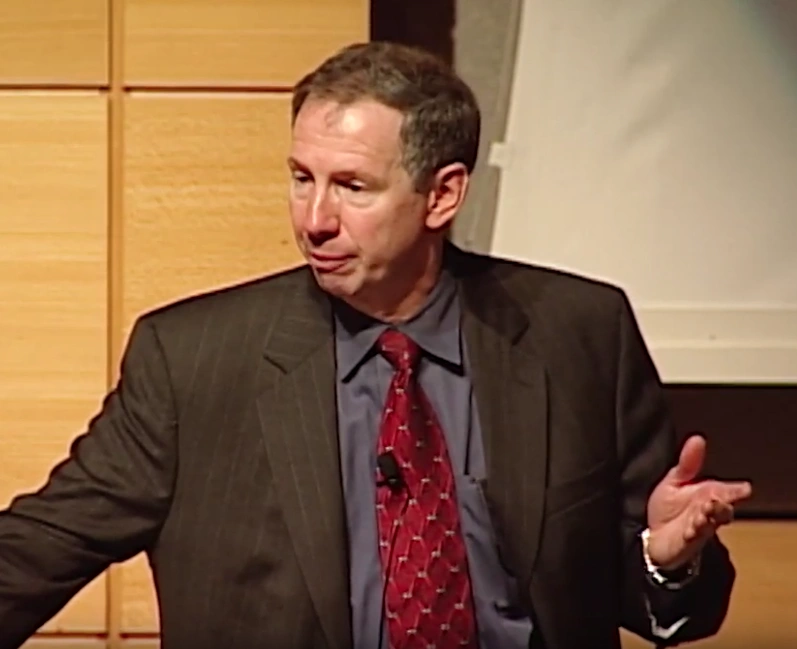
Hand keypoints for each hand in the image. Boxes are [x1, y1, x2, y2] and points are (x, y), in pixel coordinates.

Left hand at [645, 434, 751, 569]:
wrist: (654, 536)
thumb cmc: (668, 508)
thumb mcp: (674, 481)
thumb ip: (687, 463)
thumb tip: (698, 439)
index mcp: (709, 494)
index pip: (729, 491)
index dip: (736, 491)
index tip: (744, 489)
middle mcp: (709, 511)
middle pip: (724, 509)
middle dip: (722, 505)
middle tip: (714, 500)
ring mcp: (701, 527)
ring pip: (712, 523)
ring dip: (708, 519)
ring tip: (701, 515)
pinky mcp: (689, 542)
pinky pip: (695, 538)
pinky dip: (693, 534)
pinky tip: (689, 530)